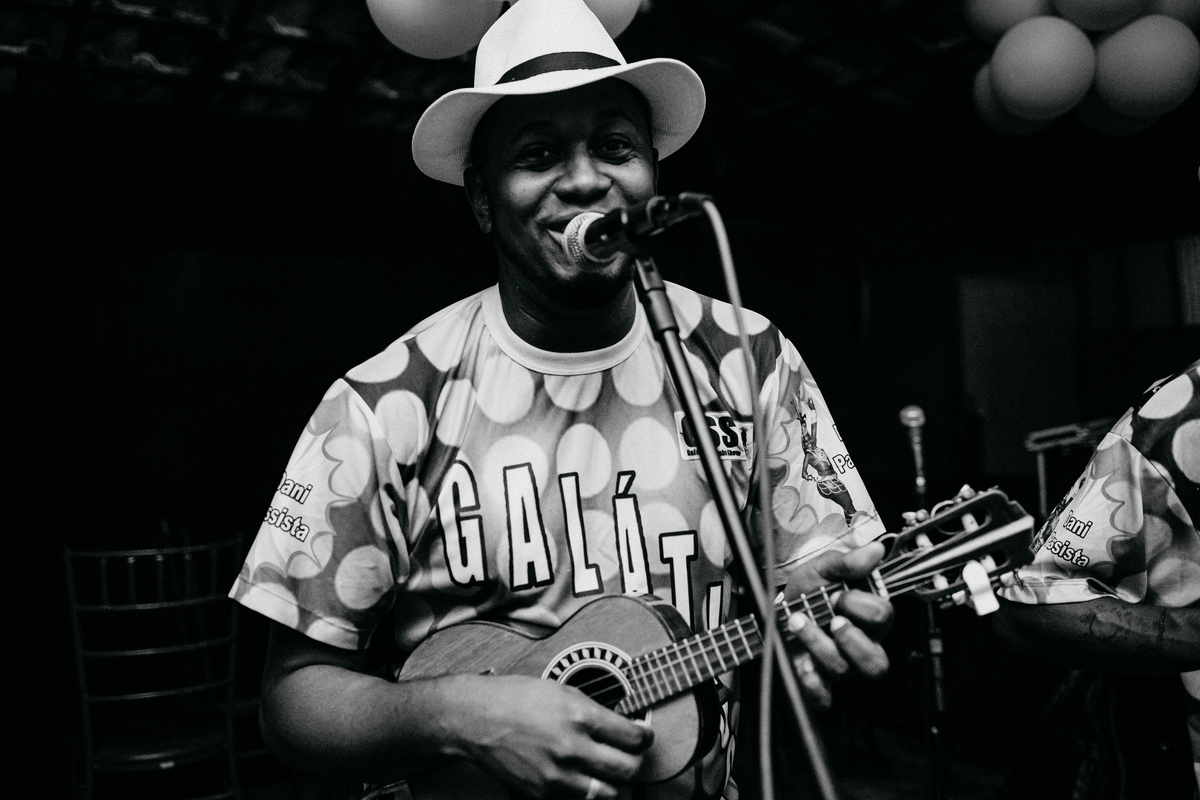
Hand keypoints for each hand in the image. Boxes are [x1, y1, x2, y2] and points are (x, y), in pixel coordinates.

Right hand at [448, 675, 652, 798]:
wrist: (475, 718)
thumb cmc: (515, 698)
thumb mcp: (561, 691)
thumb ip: (593, 711)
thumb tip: (621, 726)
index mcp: (579, 716)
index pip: (633, 738)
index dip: (644, 737)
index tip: (643, 736)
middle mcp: (571, 748)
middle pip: (627, 771)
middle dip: (635, 763)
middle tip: (630, 756)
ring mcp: (557, 776)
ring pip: (609, 795)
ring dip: (614, 784)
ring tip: (609, 772)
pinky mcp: (541, 794)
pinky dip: (585, 793)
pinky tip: (581, 777)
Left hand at [781, 541, 892, 707]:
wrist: (778, 607)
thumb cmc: (808, 591)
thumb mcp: (823, 569)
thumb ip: (847, 562)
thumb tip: (875, 551)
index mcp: (868, 619)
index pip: (882, 617)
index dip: (861, 605)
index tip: (839, 594)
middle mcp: (859, 647)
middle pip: (876, 662)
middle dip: (852, 638)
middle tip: (832, 618)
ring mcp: (840, 666)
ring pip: (845, 672)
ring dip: (820, 645)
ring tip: (798, 623)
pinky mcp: (817, 681)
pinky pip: (823, 697)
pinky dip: (812, 684)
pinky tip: (801, 664)